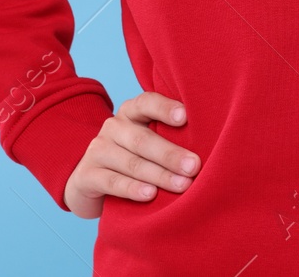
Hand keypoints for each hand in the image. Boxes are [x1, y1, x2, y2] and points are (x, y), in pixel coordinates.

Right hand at [63, 91, 200, 218]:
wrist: (90, 180)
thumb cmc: (134, 157)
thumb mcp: (148, 140)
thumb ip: (170, 135)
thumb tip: (212, 140)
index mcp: (130, 112)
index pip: (146, 102)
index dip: (165, 108)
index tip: (186, 116)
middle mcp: (113, 127)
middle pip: (143, 139)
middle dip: (171, 154)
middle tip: (194, 166)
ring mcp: (97, 150)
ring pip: (131, 162)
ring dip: (159, 175)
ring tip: (182, 185)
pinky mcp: (87, 175)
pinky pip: (112, 181)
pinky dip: (132, 189)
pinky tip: (150, 195)